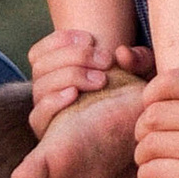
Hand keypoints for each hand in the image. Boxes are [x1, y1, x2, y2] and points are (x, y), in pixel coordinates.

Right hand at [26, 29, 151, 135]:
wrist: (131, 139)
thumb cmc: (130, 100)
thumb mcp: (140, 76)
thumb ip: (137, 60)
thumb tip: (122, 53)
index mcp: (56, 72)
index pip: (41, 51)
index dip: (61, 40)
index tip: (90, 39)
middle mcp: (46, 91)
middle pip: (42, 64)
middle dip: (74, 56)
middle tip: (106, 60)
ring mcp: (45, 112)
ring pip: (41, 86)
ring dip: (69, 75)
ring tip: (100, 80)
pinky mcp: (48, 133)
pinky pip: (38, 115)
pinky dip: (53, 101)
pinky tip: (74, 95)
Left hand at [132, 74, 178, 177]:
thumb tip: (160, 93)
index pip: (168, 82)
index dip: (150, 98)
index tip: (151, 113)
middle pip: (153, 115)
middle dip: (142, 132)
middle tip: (147, 144)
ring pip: (149, 144)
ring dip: (142, 156)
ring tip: (149, 163)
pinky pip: (153, 170)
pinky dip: (146, 176)